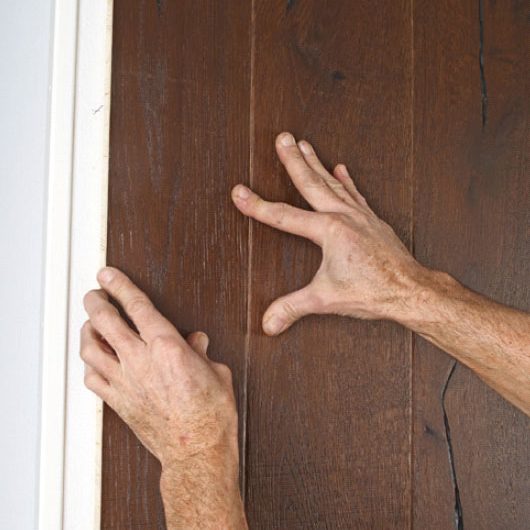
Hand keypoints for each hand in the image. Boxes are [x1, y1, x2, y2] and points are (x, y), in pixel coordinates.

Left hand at [81, 268, 245, 528]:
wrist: (197, 451)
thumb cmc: (210, 415)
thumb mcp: (216, 372)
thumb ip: (201, 352)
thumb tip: (197, 341)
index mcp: (166, 347)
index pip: (136, 307)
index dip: (120, 286)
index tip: (109, 275)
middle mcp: (140, 361)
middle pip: (105, 321)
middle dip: (96, 302)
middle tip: (95, 293)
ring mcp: (125, 382)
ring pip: (91, 348)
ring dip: (88, 331)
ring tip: (91, 323)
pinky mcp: (118, 402)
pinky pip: (92, 378)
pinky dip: (90, 364)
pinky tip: (94, 360)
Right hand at [232, 132, 429, 334]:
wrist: (411, 290)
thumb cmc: (373, 291)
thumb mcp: (325, 300)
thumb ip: (292, 308)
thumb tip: (267, 324)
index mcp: (329, 231)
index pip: (284, 216)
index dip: (257, 206)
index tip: (239, 192)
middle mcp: (344, 216)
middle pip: (311, 183)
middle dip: (293, 160)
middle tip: (282, 137)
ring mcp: (360, 215)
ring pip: (332, 183)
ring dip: (316, 162)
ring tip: (304, 144)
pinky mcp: (372, 220)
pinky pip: (355, 193)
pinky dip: (346, 180)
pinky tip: (341, 168)